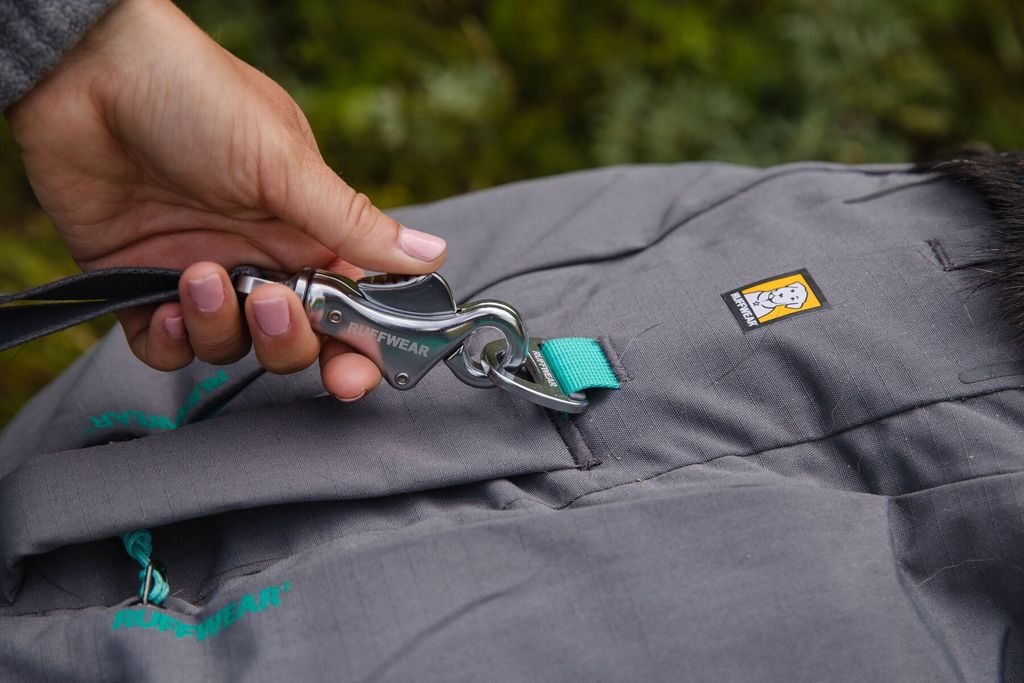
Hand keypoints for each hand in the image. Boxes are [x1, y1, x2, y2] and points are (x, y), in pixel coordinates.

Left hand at [6, 0, 446, 400]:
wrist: (85, 72)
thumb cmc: (196, 96)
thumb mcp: (284, 162)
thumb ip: (353, 223)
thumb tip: (432, 255)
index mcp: (307, 230)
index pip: (349, 307)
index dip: (356, 349)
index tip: (351, 376)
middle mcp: (260, 258)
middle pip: (294, 341)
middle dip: (287, 339)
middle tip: (271, 302)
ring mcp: (203, 273)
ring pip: (230, 346)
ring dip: (220, 325)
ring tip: (198, 273)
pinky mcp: (142, 284)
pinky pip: (165, 345)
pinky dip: (169, 340)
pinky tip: (164, 303)